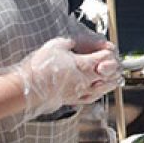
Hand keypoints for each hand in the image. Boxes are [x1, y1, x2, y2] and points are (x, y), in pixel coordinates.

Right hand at [0, 36, 120, 116]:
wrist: (27, 88)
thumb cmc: (39, 67)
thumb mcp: (56, 45)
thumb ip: (71, 43)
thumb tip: (76, 42)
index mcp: (82, 65)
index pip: (104, 59)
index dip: (108, 53)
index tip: (108, 48)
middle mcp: (85, 80)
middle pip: (108, 75)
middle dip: (114, 68)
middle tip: (116, 64)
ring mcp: (80, 92)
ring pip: (103, 88)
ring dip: (111, 82)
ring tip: (115, 79)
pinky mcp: (73, 100)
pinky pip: (91, 98)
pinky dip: (99, 93)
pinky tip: (99, 91)